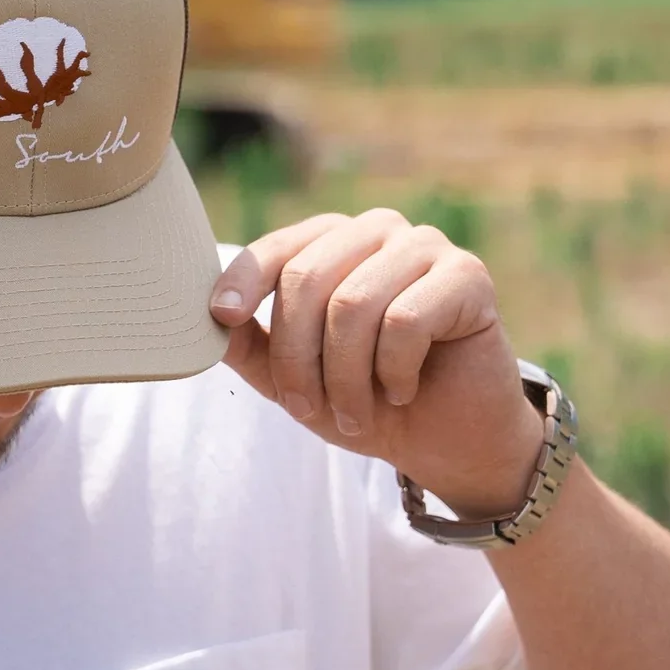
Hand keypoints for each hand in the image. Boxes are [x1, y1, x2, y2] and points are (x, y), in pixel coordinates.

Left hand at [209, 210, 545, 518]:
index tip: (220, 317)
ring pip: (353, 304)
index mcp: (330, 242)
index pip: (274, 250)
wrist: (446, 438)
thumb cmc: (364, 397)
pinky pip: (405, 319)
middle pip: (307, 278)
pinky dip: (393, 370)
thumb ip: (248, 343)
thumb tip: (202, 317)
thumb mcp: (291, 377)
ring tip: (353, 414)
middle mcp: (375, 231)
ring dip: (344, 376)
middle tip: (303, 407)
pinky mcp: (467, 274)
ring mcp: (424, 245)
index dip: (242, 282)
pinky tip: (402, 390)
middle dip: (297, 356)